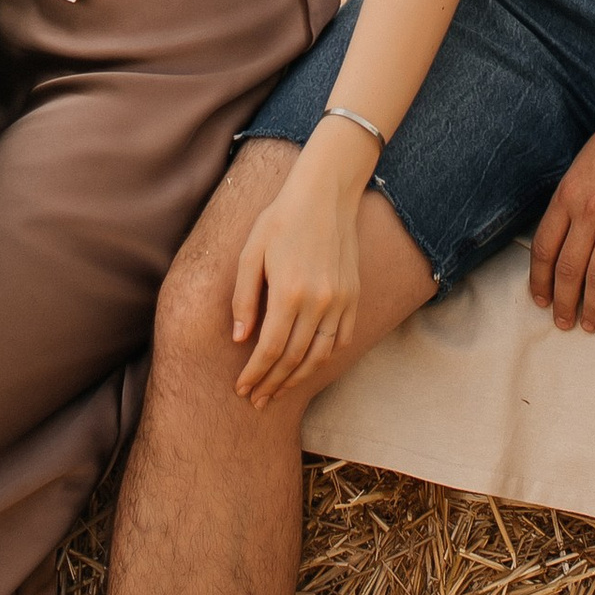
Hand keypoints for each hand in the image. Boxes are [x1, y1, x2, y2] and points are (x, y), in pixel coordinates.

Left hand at [230, 132, 371, 412]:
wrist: (325, 195)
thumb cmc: (281, 220)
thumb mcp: (251, 254)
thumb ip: (244, 299)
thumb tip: (240, 340)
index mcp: (289, 293)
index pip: (270, 349)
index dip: (255, 374)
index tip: (242, 388)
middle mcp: (319, 302)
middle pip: (294, 359)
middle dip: (273, 384)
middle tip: (257, 400)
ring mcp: (340, 301)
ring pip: (320, 356)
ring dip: (298, 378)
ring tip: (280, 390)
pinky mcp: (353, 296)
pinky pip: (341, 339)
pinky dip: (324, 358)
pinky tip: (308, 365)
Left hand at [527, 106, 594, 332]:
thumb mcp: (581, 166)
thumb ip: (570, 202)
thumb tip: (563, 238)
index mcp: (567, 195)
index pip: (544, 249)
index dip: (539, 280)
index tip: (539, 299)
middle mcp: (589, 212)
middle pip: (569, 269)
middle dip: (563, 302)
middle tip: (562, 323)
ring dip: (592, 305)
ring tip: (589, 323)